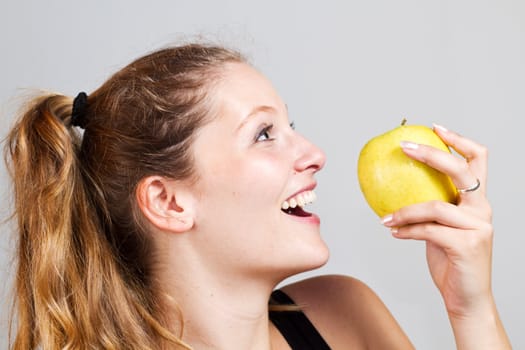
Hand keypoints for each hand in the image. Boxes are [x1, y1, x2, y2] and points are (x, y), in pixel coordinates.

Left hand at [382, 124, 492, 316]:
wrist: (466, 298)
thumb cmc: (451, 260)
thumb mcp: (442, 228)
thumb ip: (432, 208)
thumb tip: (397, 190)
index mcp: (478, 201)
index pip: (478, 161)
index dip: (459, 140)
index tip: (435, 128)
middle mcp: (482, 210)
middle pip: (461, 171)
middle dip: (431, 154)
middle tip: (403, 147)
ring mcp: (477, 227)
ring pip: (434, 206)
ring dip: (404, 211)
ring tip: (385, 218)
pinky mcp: (466, 245)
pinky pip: (427, 231)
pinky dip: (405, 230)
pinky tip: (392, 232)